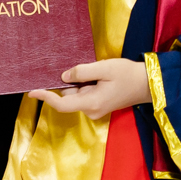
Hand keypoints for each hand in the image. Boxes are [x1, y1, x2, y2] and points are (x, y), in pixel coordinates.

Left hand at [28, 57, 150, 120]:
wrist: (148, 85)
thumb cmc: (128, 75)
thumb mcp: (104, 68)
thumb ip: (82, 72)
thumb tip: (64, 77)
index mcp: (91, 103)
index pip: (61, 104)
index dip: (45, 97)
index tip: (32, 91)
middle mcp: (91, 111)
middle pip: (70, 96)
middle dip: (72, 82)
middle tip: (89, 69)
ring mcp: (95, 110)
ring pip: (77, 94)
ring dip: (82, 83)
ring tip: (100, 73)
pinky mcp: (99, 106)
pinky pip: (85, 95)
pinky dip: (87, 85)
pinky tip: (100, 77)